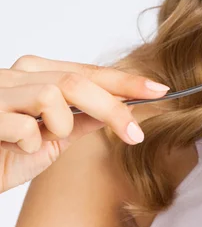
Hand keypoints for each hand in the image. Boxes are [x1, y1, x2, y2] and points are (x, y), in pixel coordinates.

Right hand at [0, 55, 169, 192]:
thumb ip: (82, 119)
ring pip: (55, 94)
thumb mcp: (52, 138)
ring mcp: (0, 90)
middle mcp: (18, 74)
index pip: (89, 72)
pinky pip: (26, 124)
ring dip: (61, 125)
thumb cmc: (3, 154)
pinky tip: (19, 147)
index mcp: (37, 74)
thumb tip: (123, 110)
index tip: (160, 90)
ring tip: (46, 140)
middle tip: (135, 133)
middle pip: (78, 80)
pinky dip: (32, 140)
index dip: (126, 81)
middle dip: (114, 107)